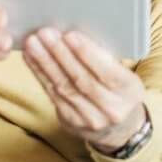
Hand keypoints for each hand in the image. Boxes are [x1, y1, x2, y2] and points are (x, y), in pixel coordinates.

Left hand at [24, 28, 147, 152]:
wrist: (120, 128)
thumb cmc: (120, 91)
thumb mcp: (124, 75)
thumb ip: (105, 59)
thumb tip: (75, 35)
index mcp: (130, 92)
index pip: (107, 72)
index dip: (87, 53)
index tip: (70, 35)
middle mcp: (111, 109)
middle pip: (81, 79)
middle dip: (61, 54)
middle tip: (46, 33)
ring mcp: (90, 118)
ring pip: (63, 86)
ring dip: (45, 62)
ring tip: (33, 43)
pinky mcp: (70, 121)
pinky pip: (52, 94)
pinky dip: (40, 73)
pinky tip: (31, 58)